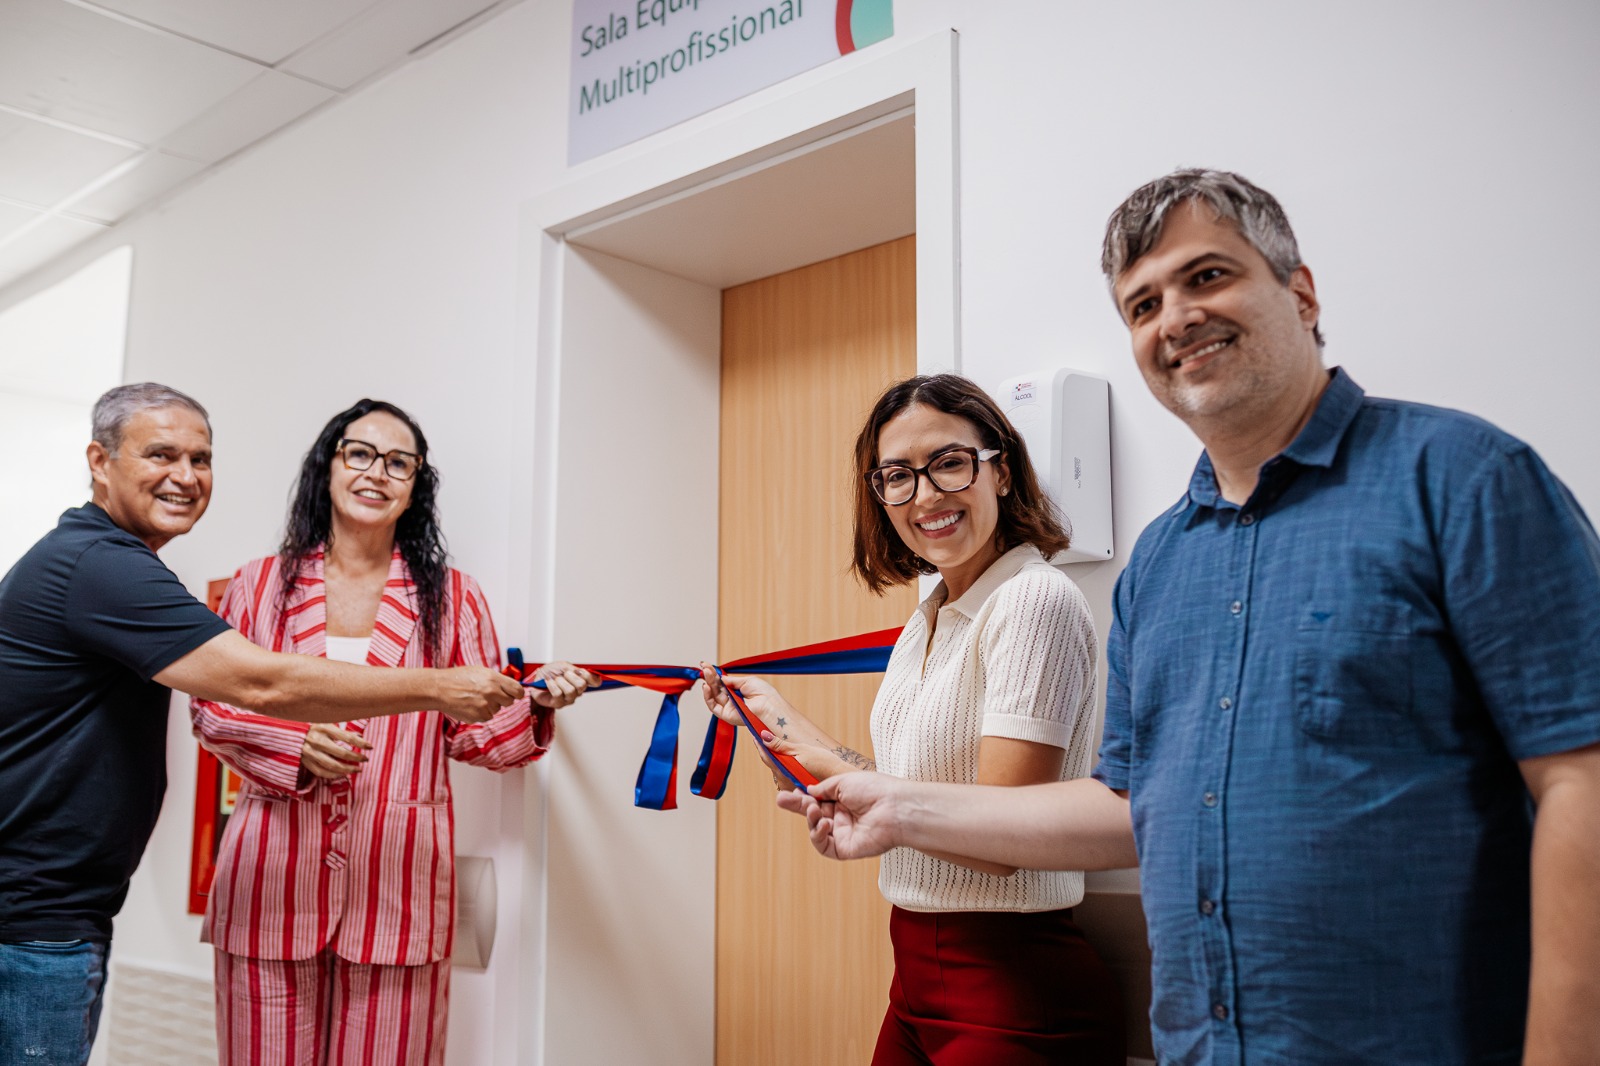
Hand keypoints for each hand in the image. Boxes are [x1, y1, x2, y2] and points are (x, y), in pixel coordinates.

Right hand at [300, 723, 371, 780]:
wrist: (286, 732)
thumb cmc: (310, 726)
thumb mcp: (325, 723)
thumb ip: (341, 730)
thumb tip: (359, 736)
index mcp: (324, 728)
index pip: (348, 738)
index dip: (361, 743)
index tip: (370, 747)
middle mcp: (316, 740)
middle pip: (342, 753)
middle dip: (356, 757)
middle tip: (365, 759)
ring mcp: (309, 752)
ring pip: (332, 765)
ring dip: (347, 769)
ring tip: (358, 769)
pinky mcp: (305, 761)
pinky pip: (321, 772)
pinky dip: (333, 775)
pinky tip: (342, 774)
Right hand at [436, 665, 524, 722]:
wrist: (440, 688)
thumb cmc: (458, 678)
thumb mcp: (480, 671)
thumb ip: (497, 679)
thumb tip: (511, 687)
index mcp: (494, 678)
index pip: (517, 690)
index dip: (517, 693)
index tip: (514, 695)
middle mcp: (491, 692)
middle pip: (509, 702)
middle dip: (502, 700)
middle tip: (490, 695)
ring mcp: (485, 706)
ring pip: (496, 710)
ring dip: (489, 707)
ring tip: (475, 698)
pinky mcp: (477, 716)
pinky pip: (486, 717)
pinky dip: (480, 713)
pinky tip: (470, 705)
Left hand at [530, 662, 597, 709]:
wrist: (536, 678)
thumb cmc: (550, 672)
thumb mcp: (563, 666)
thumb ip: (575, 669)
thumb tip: (584, 672)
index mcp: (581, 681)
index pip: (595, 681)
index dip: (591, 677)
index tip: (581, 671)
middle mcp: (577, 692)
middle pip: (582, 685)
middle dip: (570, 676)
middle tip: (563, 674)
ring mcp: (568, 699)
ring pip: (570, 691)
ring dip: (560, 681)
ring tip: (554, 679)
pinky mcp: (558, 704)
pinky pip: (558, 694)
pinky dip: (552, 685)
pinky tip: (548, 682)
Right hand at [700, 666, 803, 786]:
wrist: (769, 706)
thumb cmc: (764, 694)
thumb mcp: (747, 680)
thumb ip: (731, 680)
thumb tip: (720, 678)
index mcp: (738, 691)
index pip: (722, 682)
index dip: (714, 674)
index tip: (706, 665)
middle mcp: (733, 700)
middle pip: (716, 688)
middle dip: (710, 677)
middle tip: (704, 667)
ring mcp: (729, 708)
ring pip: (713, 696)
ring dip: (708, 684)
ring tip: (705, 674)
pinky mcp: (727, 716)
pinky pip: (713, 707)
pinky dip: (708, 697)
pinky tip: (706, 687)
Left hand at [759, 729, 856, 790]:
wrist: (841, 779)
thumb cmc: (825, 763)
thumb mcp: (803, 750)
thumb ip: (781, 745)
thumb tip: (763, 736)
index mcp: (783, 770)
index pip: (766, 756)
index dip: (759, 744)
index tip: (755, 732)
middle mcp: (784, 782)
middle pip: (771, 764)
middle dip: (767, 751)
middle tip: (765, 736)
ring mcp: (789, 787)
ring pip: (778, 770)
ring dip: (777, 759)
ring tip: (778, 747)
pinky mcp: (796, 789)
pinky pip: (786, 776)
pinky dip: (787, 767)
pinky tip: (793, 761)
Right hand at [776, 772, 904, 860]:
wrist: (895, 808)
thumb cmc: (875, 790)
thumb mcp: (843, 781)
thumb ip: (823, 788)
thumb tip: (808, 792)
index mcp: (844, 799)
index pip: (817, 799)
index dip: (802, 796)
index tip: (788, 791)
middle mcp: (843, 817)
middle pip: (813, 814)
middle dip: (797, 806)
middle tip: (781, 799)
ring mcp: (843, 833)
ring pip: (815, 829)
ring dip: (810, 819)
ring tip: (813, 809)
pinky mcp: (845, 849)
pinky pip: (823, 845)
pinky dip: (818, 834)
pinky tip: (825, 823)